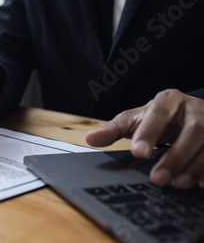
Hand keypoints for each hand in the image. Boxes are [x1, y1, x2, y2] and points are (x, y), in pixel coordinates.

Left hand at [86, 89, 203, 188]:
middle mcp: (194, 108)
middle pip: (191, 130)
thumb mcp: (134, 119)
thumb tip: (91, 139)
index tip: (137, 152)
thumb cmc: (158, 117)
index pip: (159, 113)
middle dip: (175, 156)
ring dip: (193, 166)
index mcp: (169, 99)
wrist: (187, 114)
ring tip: (176, 184)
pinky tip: (196, 183)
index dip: (149, 132)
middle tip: (157, 178)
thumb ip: (113, 129)